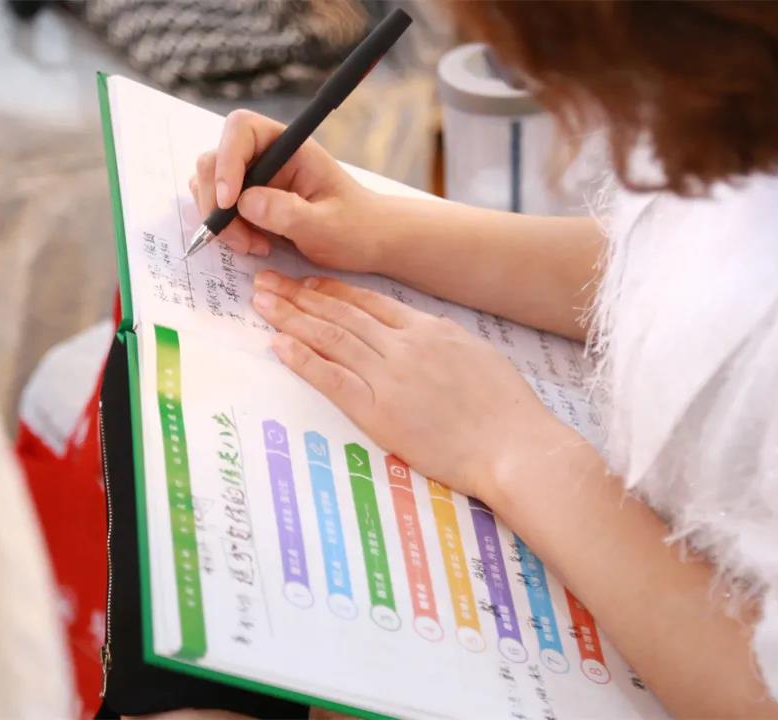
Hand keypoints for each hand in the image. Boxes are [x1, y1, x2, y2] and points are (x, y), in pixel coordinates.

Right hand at [189, 110, 381, 271]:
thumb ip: (288, 213)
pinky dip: (226, 229)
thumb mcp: (327, 226)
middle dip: (217, 202)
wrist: (369, 243)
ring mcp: (256, 179)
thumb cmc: (356, 229)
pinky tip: (255, 245)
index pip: (241, 129)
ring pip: (211, 186)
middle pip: (215, 159)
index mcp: (291, 147)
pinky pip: (220, 209)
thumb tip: (244, 202)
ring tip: (254, 245)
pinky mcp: (250, 202)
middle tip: (241, 240)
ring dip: (221, 220)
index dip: (227, 160)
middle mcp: (268, 157)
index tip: (229, 201)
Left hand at [250, 270, 571, 499]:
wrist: (515, 445)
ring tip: (262, 302)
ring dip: (291, 317)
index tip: (308, 283)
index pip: (371, 302)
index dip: (334, 291)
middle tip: (268, 281)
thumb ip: (446, 343)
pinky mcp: (379, 411)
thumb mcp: (480, 357)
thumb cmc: (508, 410)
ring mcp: (390, 376)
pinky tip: (278, 344)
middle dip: (299, 295)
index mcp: (431, 329)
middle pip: (341, 313)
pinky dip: (302, 359)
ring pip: (330, 337)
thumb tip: (427, 336)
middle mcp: (405, 345)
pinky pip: (331, 378)